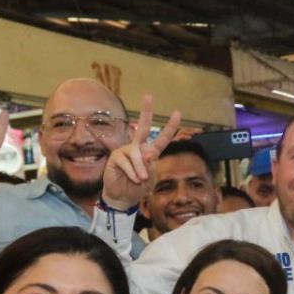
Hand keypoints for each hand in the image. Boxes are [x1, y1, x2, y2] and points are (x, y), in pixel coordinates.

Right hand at [101, 94, 183, 210]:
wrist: (123, 198)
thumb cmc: (137, 188)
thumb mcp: (149, 179)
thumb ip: (150, 166)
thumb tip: (148, 153)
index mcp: (150, 153)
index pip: (161, 139)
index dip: (170, 127)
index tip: (177, 113)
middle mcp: (138, 148)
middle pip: (142, 128)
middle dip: (146, 112)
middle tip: (148, 95)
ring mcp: (126, 151)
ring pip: (137, 154)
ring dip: (141, 168)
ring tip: (141, 179)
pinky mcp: (116, 156)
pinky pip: (127, 162)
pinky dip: (132, 173)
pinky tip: (133, 179)